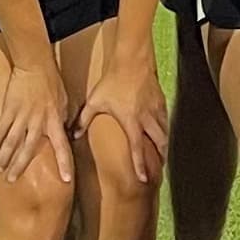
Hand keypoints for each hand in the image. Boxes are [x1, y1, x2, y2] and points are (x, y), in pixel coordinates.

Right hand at [0, 57, 74, 184]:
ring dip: (4, 157)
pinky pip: (0, 129)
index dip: (64, 164)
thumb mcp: (64, 102)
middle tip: (11, 180)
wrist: (36, 65)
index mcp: (54, 121)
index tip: (66, 180)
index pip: (62, 147)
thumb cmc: (52, 83)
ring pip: (11, 142)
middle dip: (19, 166)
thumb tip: (67, 134)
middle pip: (28, 149)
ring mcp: (22, 115)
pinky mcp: (9, 109)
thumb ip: (63, 120)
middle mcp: (38, 121)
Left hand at [83, 42, 170, 182]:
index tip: (144, 179)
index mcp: (132, 122)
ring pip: (165, 132)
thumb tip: (73, 135)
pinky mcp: (161, 101)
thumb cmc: (114, 81)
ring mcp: (156, 109)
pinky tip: (163, 132)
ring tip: (162, 155)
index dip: (140, 165)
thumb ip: (84, 119)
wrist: (133, 60)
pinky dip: (165, 129)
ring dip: (164, 145)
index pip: (138, 148)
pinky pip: (166, 119)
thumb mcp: (96, 101)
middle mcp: (147, 118)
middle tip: (158, 169)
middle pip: (159, 143)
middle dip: (160, 157)